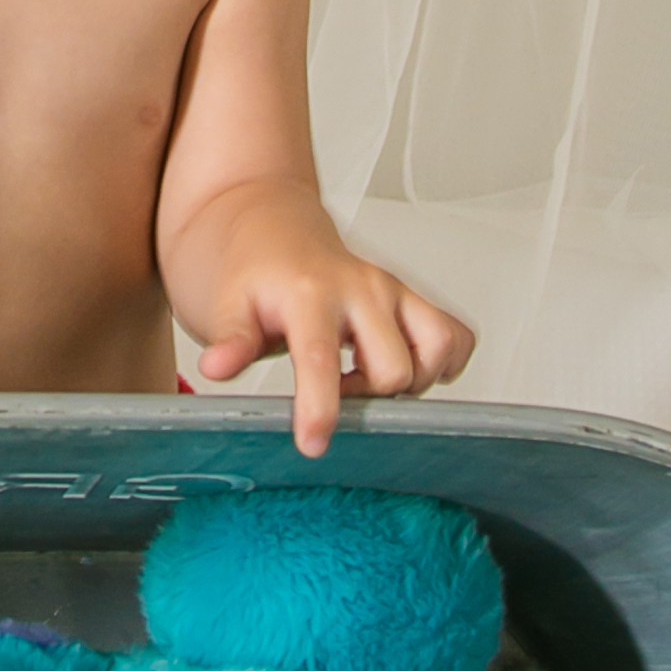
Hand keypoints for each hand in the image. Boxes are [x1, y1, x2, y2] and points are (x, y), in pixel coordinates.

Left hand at [190, 253, 472, 458]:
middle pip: (393, 368)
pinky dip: (445, 361)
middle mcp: (362, 287)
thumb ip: (230, 340)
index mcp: (310, 292)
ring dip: (412, 382)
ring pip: (438, 347)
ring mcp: (392, 290)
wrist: (271, 226)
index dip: (321, 407)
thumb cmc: (252, 270)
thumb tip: (216, 369)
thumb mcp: (226, 304)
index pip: (320, 357)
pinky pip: (455, 334)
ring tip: (368, 383)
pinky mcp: (412, 298)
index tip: (313, 443)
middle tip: (335, 396)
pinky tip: (410, 370)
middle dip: (368, 400)